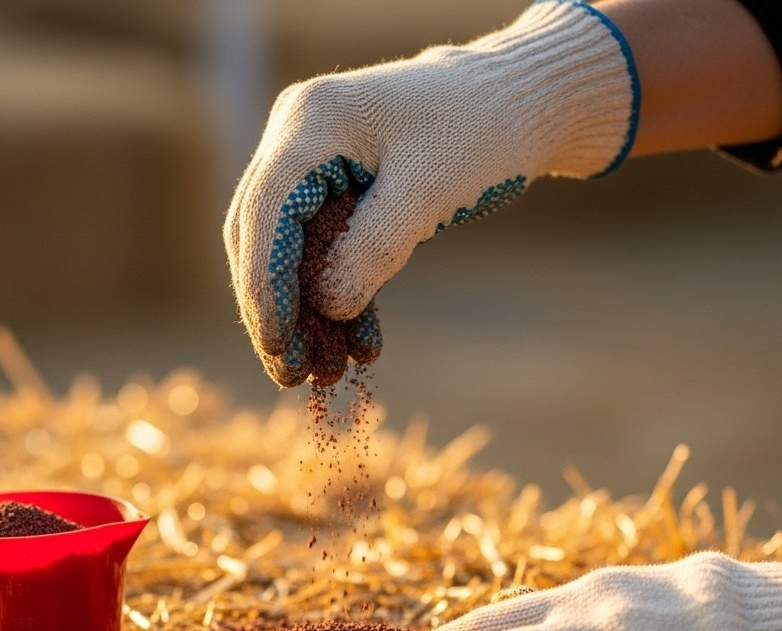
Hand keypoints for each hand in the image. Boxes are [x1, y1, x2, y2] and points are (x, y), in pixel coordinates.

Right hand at [223, 0, 638, 386]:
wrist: (520, 103)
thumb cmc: (480, 133)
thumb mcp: (426, 194)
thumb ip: (371, 250)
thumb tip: (326, 309)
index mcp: (310, 124)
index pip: (263, 217)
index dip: (264, 289)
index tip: (279, 349)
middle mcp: (297, 137)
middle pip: (261, 237)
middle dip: (276, 311)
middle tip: (290, 375)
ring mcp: (313, 161)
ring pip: (290, 251)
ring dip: (308, 314)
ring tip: (329, 372)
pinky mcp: (335, 185)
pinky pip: (324, 249)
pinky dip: (340, 295)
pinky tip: (361, 343)